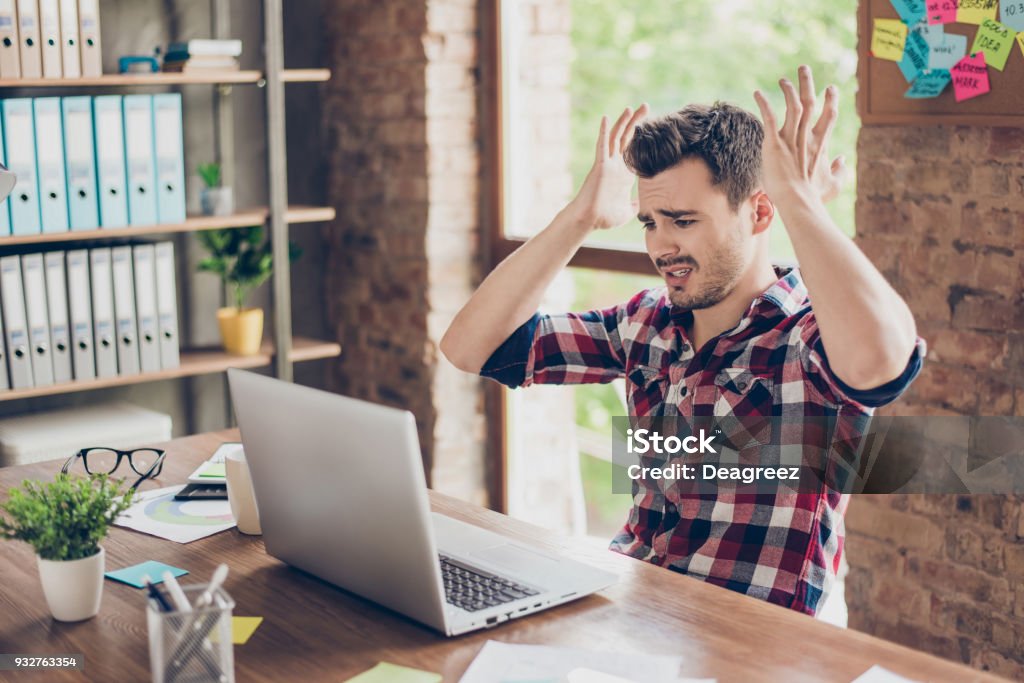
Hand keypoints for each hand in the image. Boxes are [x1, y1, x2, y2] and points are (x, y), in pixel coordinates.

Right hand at [569, 104, 648, 229]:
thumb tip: (642, 205)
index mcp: (624, 173)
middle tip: (646, 106)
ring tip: (631, 108)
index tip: (651, 123)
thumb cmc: (605, 217)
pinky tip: (606, 118)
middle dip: (636, 121)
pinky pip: (602, 146)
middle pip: (626, 137)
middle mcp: (616, 164)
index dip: (641, 135)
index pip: (634, 148)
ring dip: (623, 122)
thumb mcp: (627, 211)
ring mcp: (607, 163)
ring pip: (615, 137)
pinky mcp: (600, 165)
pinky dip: (604, 132)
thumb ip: (635, 205)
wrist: (589, 220)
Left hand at [753, 66, 845, 204]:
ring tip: (783, 80)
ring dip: (788, 89)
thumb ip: (840, 170)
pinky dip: (764, 104)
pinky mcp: (774, 143)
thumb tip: (842, 160)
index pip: (828, 115)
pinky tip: (757, 93)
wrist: (798, 201)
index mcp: (821, 143)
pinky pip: (769, 118)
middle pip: (810, 102)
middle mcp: (807, 136)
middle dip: (807, 83)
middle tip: (803, 68)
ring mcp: (790, 138)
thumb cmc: (814, 196)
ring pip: (792, 105)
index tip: (830, 88)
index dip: (830, 100)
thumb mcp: (833, 184)